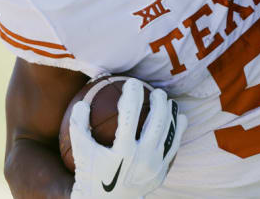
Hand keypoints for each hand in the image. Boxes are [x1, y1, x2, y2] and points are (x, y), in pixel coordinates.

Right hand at [70, 79, 187, 198]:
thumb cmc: (91, 176)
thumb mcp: (81, 154)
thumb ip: (79, 128)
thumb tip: (81, 103)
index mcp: (122, 152)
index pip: (129, 115)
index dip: (132, 95)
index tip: (132, 82)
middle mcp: (142, 159)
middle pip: (157, 121)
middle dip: (159, 102)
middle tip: (156, 91)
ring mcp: (154, 166)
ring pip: (169, 132)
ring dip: (171, 113)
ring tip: (168, 101)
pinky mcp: (162, 172)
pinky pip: (174, 146)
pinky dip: (178, 130)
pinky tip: (180, 119)